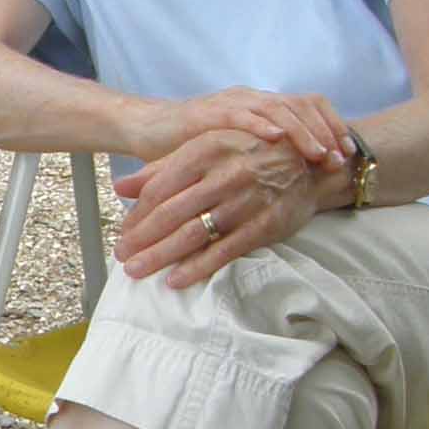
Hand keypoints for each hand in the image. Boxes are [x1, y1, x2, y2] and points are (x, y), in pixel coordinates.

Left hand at [113, 129, 328, 287]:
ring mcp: (244, 202)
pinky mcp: (264, 225)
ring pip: (193, 233)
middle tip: (121, 256)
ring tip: (137, 270)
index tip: (122, 232)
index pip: (160, 188)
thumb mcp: (205, 148)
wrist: (308, 162)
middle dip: (141, 238)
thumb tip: (120, 186)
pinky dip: (197, 268)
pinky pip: (224, 251)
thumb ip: (162, 167)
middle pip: (171, 213)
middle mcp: (223, 175)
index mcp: (205, 151)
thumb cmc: (247, 154)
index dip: (137, 214)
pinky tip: (175, 280)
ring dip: (160, 255)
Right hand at [147, 87, 353, 166]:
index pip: (308, 106)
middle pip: (301, 106)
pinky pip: (240, 115)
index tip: (348, 153)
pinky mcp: (208, 113)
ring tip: (318, 153)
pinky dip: (261, 125)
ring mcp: (231, 103)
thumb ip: (265, 155)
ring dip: (301, 131)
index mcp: (263, 106)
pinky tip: (277, 138)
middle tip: (340, 158)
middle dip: (324, 132)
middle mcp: (252, 99)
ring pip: (277, 109)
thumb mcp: (238, 150)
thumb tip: (304, 175)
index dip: (331, 126)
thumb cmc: (193, 145)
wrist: (148, 129)